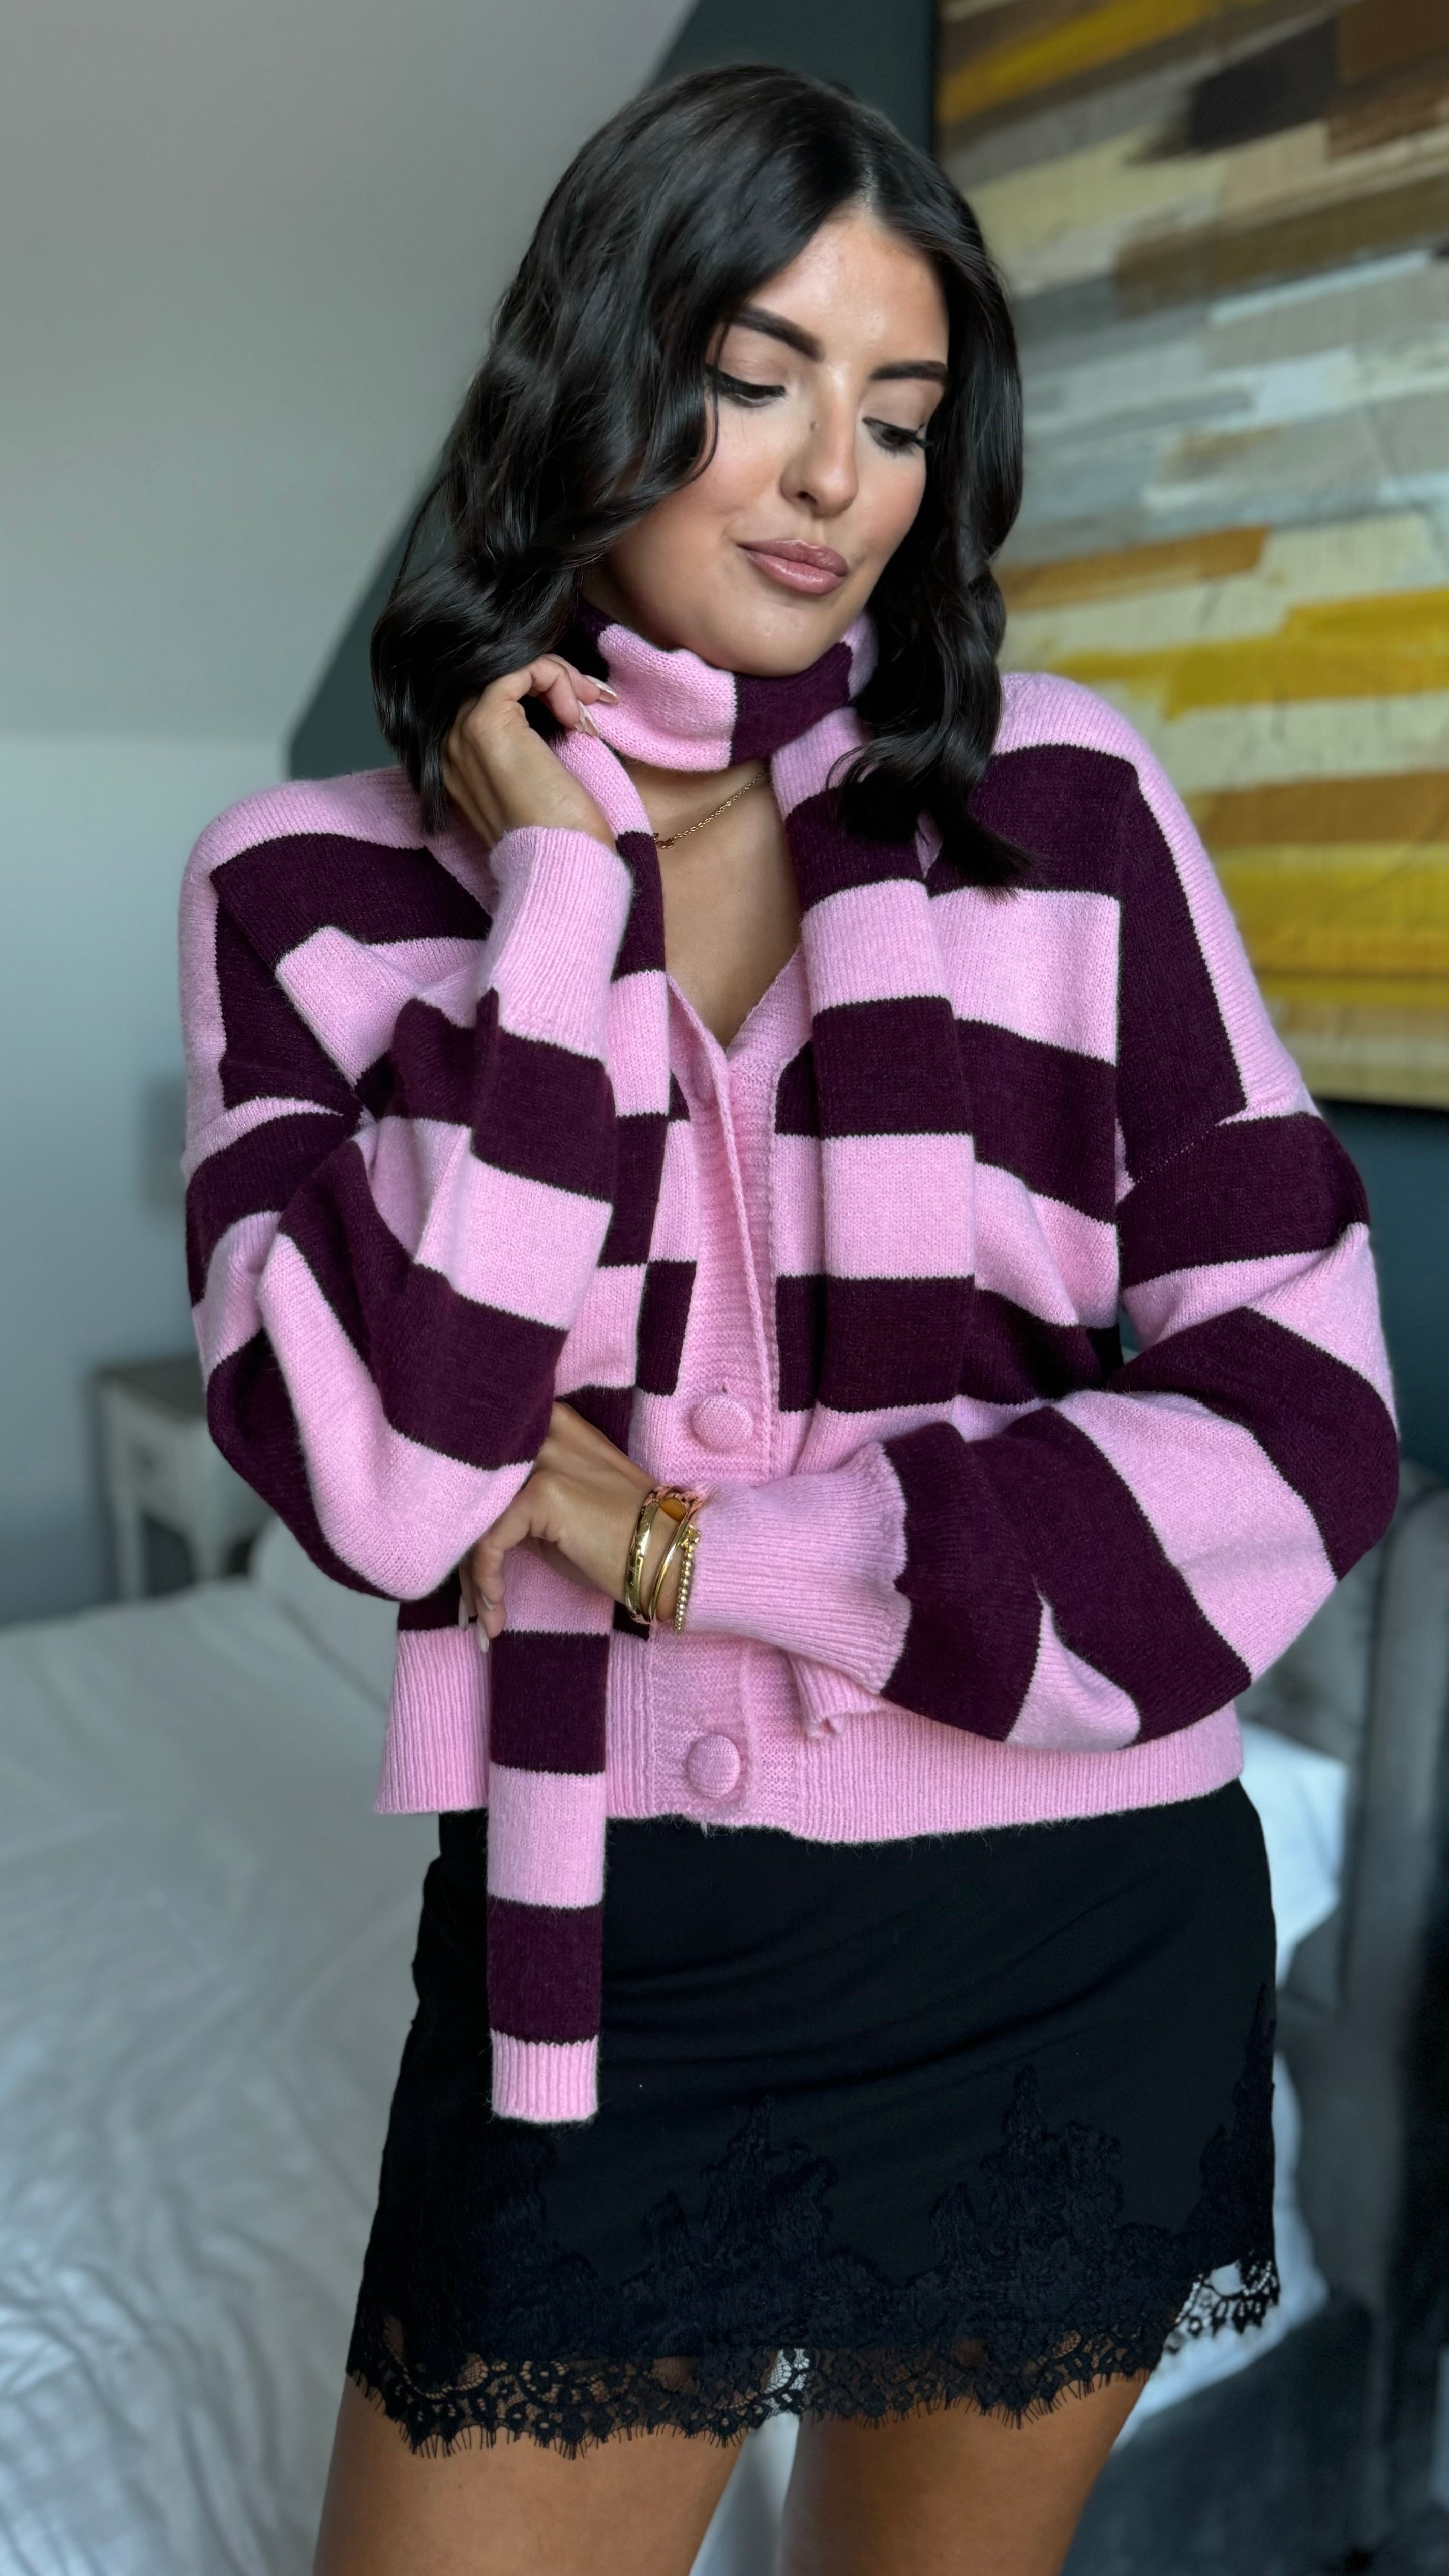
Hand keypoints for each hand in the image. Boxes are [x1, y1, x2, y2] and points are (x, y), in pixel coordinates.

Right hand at [443, 656, 616, 850]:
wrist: (563, 865)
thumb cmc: (560, 835)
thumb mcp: (537, 782)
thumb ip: (528, 744)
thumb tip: (557, 704)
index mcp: (458, 760)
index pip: (487, 693)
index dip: (535, 689)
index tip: (578, 709)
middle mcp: (449, 744)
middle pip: (492, 675)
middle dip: (548, 676)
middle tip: (590, 699)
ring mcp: (461, 732)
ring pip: (504, 666)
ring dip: (555, 676)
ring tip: (587, 707)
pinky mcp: (486, 723)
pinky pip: (518, 670)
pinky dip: (554, 679)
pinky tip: (575, 716)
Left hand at [461, 1403, 689, 1637]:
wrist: (672, 1556)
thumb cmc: (622, 1539)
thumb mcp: (566, 1504)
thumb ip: (519, 1498)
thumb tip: (463, 1531)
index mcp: (552, 1426)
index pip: (484, 1465)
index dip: (464, 1514)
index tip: (461, 1563)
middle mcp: (545, 1432)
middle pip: (472, 1491)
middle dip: (459, 1550)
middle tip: (465, 1601)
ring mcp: (545, 1460)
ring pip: (473, 1520)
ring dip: (469, 1578)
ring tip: (479, 1618)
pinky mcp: (543, 1493)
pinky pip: (489, 1544)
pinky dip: (486, 1585)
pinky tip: (496, 1615)